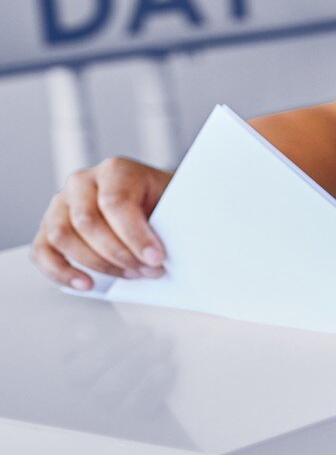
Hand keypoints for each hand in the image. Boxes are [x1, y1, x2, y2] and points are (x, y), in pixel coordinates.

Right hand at [31, 158, 171, 290]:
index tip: (156, 258)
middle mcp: (83, 182)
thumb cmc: (162, 202)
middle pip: (87, 221)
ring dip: (97, 263)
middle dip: (119, 253)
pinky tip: (86, 284)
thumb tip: (169, 249)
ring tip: (129, 275)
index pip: (115, 203)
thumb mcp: (173, 201)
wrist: (151, 199)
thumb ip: (169, 219)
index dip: (135, 235)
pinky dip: (61, 272)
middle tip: (147, 270)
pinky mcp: (48, 227)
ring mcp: (61, 204)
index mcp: (116, 170)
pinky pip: (43, 252)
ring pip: (63, 236)